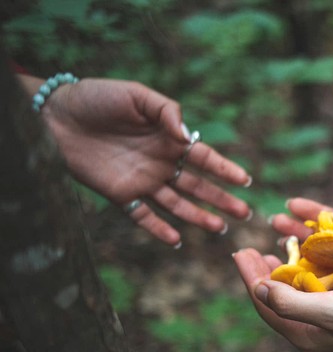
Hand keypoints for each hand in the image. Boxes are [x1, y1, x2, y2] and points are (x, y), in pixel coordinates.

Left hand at [23, 76, 252, 245]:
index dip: (225, 169)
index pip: (204, 158)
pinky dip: (159, 229)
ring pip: (178, 204)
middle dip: (222, 199)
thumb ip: (167, 112)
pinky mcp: (120, 195)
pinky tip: (177, 241)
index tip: (245, 180)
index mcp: (168, 139)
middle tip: (244, 213)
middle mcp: (160, 163)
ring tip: (220, 229)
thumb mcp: (137, 96)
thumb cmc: (98, 98)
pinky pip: (143, 216)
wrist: (55, 116)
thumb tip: (189, 138)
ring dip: (199, 217)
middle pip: (198, 185)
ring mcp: (142, 181)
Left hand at [233, 248, 332, 351]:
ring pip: (300, 289)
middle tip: (251, 249)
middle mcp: (317, 329)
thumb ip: (291, 302)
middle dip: (263, 273)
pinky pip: (322, 284)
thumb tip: (258, 290)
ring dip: (287, 266)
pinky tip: (312, 251)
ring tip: (277, 246)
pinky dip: (311, 266)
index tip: (239, 250)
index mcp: (307, 335)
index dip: (249, 276)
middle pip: (279, 298)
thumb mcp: (329, 311)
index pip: (266, 304)